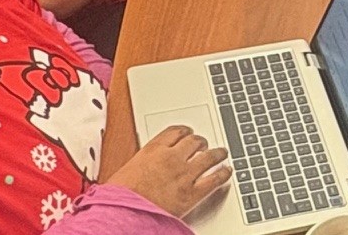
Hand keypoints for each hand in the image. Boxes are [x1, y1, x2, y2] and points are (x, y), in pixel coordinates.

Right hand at [106, 125, 231, 217]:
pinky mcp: (192, 194)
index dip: (184, 131)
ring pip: (208, 156)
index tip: (187, 132)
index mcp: (153, 149)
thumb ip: (143, 163)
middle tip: (203, 144)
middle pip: (194, 141)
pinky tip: (227, 171)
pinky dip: (223, 173)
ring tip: (221, 152)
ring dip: (217, 153)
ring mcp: (184, 174)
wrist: (123, 214)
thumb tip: (145, 166)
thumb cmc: (120, 196)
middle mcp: (172, 157)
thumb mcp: (126, 170)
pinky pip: (214, 179)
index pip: (175, 131)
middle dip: (200, 142)